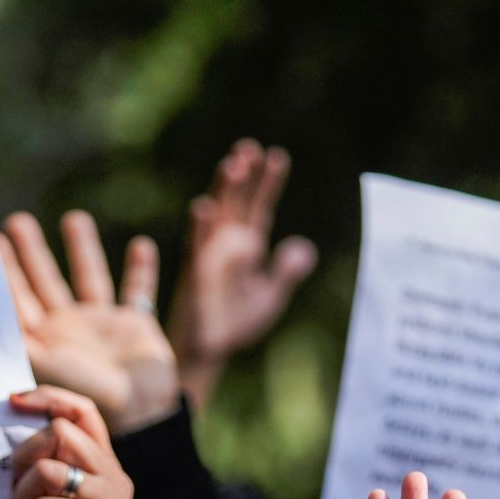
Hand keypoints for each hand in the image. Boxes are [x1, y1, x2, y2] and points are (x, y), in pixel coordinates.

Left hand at [0, 211, 178, 434]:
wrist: (137, 413)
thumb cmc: (87, 391)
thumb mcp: (42, 362)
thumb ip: (17, 334)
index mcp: (42, 340)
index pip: (16, 298)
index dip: (3, 271)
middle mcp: (69, 329)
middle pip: (45, 281)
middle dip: (30, 253)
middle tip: (15, 222)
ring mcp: (102, 326)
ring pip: (89, 277)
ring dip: (82, 248)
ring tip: (73, 218)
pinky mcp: (134, 325)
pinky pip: (139, 291)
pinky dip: (142, 270)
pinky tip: (141, 245)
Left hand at [7, 385, 133, 498]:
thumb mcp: (63, 494)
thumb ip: (50, 464)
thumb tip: (8, 426)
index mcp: (104, 463)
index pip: (83, 412)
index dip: (49, 399)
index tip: (13, 401)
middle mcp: (112, 475)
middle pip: (59, 432)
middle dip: (24, 455)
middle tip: (16, 485)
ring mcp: (105, 498)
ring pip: (46, 469)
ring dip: (22, 494)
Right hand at [167, 139, 317, 403]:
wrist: (211, 350)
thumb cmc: (236, 323)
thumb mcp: (270, 297)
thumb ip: (286, 272)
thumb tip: (304, 247)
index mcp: (246, 246)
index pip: (259, 207)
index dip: (267, 183)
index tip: (277, 157)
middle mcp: (226, 244)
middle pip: (236, 202)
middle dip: (243, 175)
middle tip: (249, 147)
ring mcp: (209, 255)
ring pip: (216, 214)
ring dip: (222, 190)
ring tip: (232, 164)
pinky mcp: (195, 272)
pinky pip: (196, 245)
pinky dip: (199, 227)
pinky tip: (204, 207)